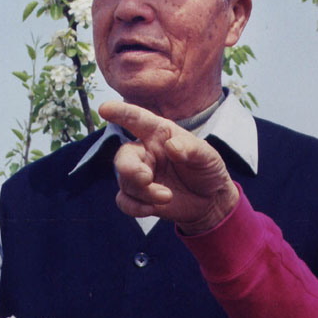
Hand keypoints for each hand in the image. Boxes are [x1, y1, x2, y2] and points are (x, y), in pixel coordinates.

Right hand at [99, 101, 239, 234]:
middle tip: (146, 178)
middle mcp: (146, 151)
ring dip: (144, 192)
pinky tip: (151, 209)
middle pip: (124, 156)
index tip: (105, 108)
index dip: (121, 112)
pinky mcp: (140, 196)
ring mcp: (141, 174)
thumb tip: (171, 146)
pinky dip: (134, 207)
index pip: (138, 119)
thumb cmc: (207, 169)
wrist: (211, 200)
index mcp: (160, 134)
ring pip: (126, 182)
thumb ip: (190, 148)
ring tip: (167, 197)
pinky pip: (124, 200)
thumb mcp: (207, 155)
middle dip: (129, 168)